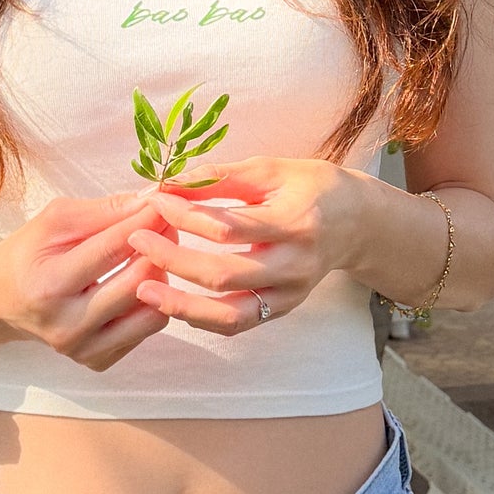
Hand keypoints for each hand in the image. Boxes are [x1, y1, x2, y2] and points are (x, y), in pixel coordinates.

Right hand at [0, 192, 174, 372]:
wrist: (0, 299)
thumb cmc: (28, 253)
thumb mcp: (55, 220)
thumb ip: (104, 210)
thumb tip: (151, 202)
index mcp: (49, 285)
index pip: (111, 250)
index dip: (145, 224)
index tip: (166, 205)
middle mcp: (65, 325)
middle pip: (136, 284)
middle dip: (159, 248)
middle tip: (167, 227)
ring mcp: (82, 349)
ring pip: (150, 314)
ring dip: (160, 279)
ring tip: (152, 256)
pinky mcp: (95, 360)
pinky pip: (144, 331)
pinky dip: (149, 304)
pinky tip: (137, 285)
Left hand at [126, 156, 368, 337]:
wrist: (358, 222)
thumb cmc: (311, 186)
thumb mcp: (270, 170)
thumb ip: (219, 177)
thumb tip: (167, 184)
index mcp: (294, 223)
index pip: (226, 228)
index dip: (183, 215)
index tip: (152, 199)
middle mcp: (295, 265)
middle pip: (222, 274)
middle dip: (172, 259)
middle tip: (135, 239)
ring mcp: (290, 294)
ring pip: (229, 315)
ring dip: (180, 305)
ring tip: (141, 290)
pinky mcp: (283, 309)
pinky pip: (237, 324)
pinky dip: (201, 318)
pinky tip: (171, 304)